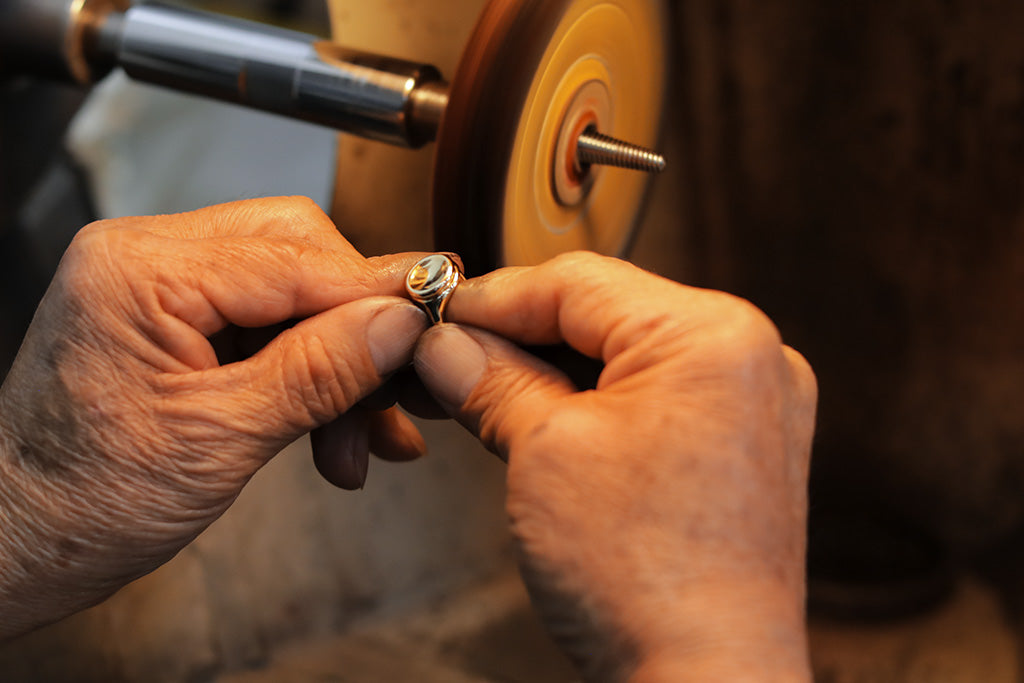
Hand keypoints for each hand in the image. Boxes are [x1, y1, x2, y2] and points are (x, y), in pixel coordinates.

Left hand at [0, 197, 428, 637]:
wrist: (18, 547)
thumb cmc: (80, 502)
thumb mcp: (220, 440)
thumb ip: (319, 372)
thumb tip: (400, 323)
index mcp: (142, 270)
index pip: (296, 258)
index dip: (378, 293)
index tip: (436, 322)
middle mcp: (148, 259)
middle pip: (300, 258)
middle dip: (357, 331)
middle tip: (398, 391)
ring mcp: (161, 288)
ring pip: (293, 295)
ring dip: (339, 366)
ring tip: (362, 441)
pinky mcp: (174, 321)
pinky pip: (268, 327)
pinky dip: (309, 376)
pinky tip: (335, 432)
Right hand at [413, 252, 816, 681]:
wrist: (703, 681)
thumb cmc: (644, 579)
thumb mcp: (544, 451)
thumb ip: (491, 379)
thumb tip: (446, 345)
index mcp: (713, 335)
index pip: (576, 282)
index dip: (492, 297)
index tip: (437, 315)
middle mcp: (749, 357)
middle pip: (604, 314)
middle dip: (518, 337)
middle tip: (447, 359)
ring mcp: (752, 404)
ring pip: (624, 355)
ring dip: (549, 371)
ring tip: (481, 392)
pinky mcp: (740, 447)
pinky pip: (653, 396)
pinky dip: (592, 402)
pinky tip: (538, 418)